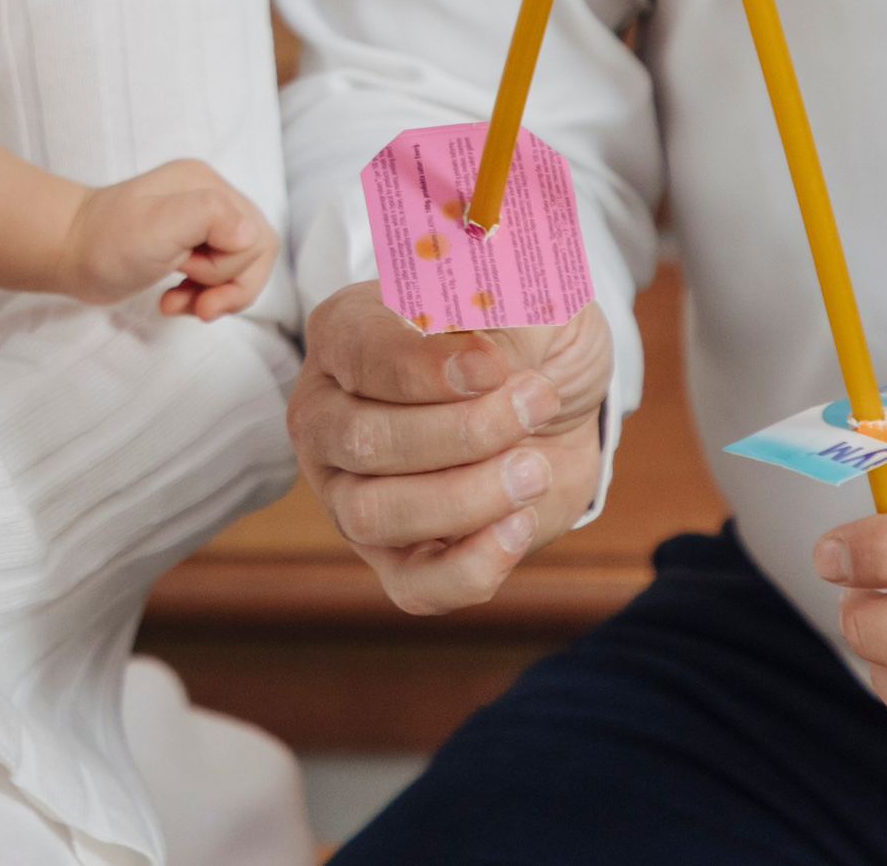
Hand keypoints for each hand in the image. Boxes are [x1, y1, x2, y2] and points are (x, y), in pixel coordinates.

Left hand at [65, 158, 276, 317]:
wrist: (66, 254)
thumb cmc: (106, 240)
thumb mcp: (157, 226)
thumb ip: (209, 217)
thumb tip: (250, 234)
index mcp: (206, 186)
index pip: (255, 234)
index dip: (232, 268)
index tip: (190, 274)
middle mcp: (209, 199)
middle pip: (254, 253)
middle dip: (226, 286)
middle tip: (189, 296)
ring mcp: (200, 225)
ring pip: (240, 269)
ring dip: (214, 296)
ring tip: (177, 304)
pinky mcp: (190, 248)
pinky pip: (219, 278)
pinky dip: (202, 297)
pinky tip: (173, 302)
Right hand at [289, 284, 610, 613]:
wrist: (557, 402)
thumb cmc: (527, 335)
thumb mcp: (529, 299)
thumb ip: (503, 318)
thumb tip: (481, 361)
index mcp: (346, 331)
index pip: (362, 355)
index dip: (430, 369)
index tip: (498, 367)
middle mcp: (328, 412)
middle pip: (363, 441)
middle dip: (464, 432)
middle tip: (537, 403)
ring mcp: (349, 490)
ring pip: (372, 515)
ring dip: (468, 497)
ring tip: (533, 467)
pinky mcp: (394, 556)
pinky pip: (412, 586)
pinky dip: (472, 566)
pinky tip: (519, 524)